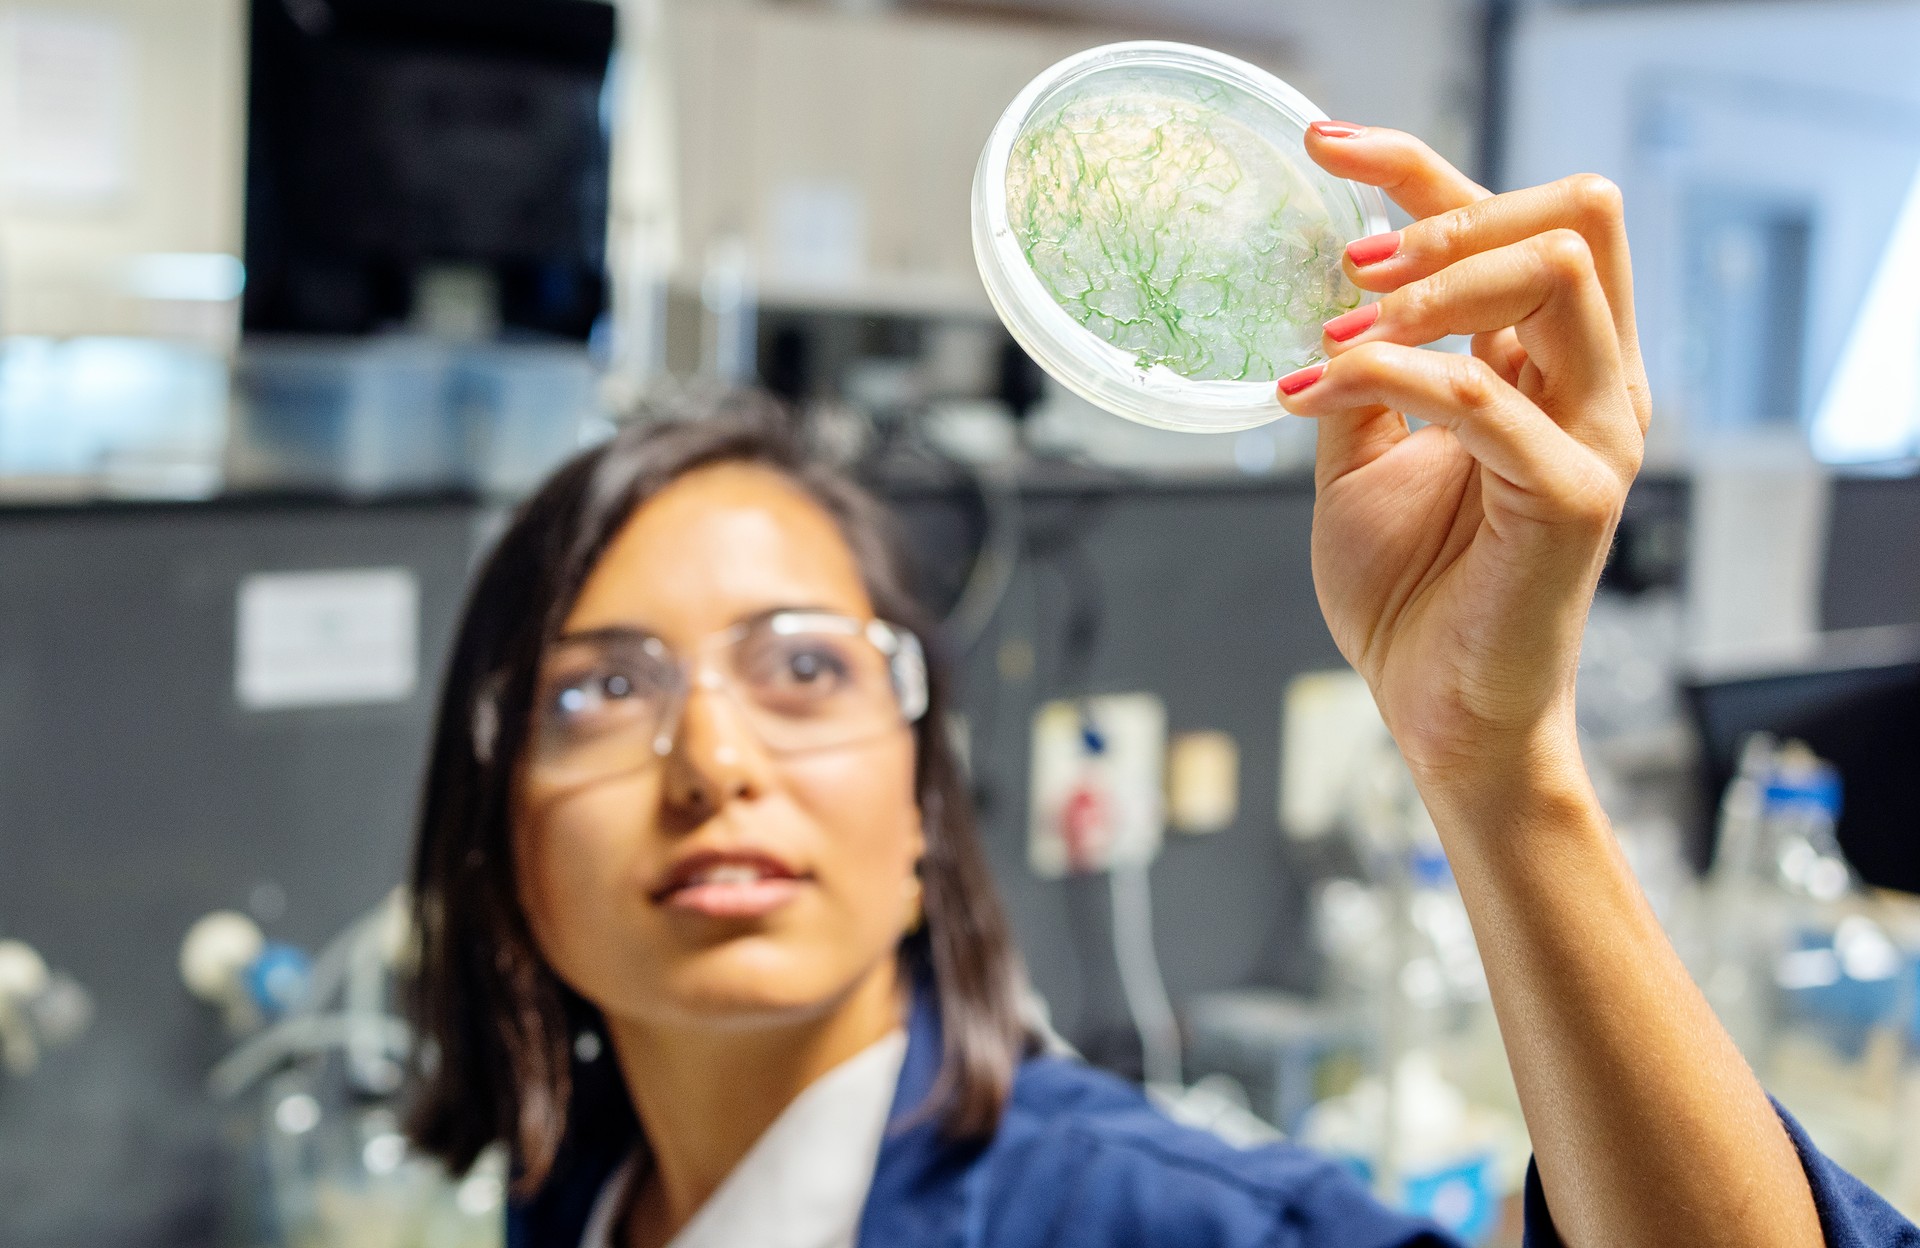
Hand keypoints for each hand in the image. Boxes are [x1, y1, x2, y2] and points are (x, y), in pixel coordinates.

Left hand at [1279, 124, 1650, 795]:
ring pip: (1553, 274)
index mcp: (1549, 363)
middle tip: (1342, 255)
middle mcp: (1594, 382)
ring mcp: (1599, 434)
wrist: (1434, 709)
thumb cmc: (1410, 592)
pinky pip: (1483, 394)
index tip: (1325, 146)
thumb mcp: (1360, 458)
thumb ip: (1358, 374)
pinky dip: (1391, 376)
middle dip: (1444, 209)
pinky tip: (1317, 396)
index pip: (1514, 220)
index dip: (1421, 167)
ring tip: (1329, 335)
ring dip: (1427, 284)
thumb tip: (1316, 293)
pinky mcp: (1576, 494)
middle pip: (1570, 215)